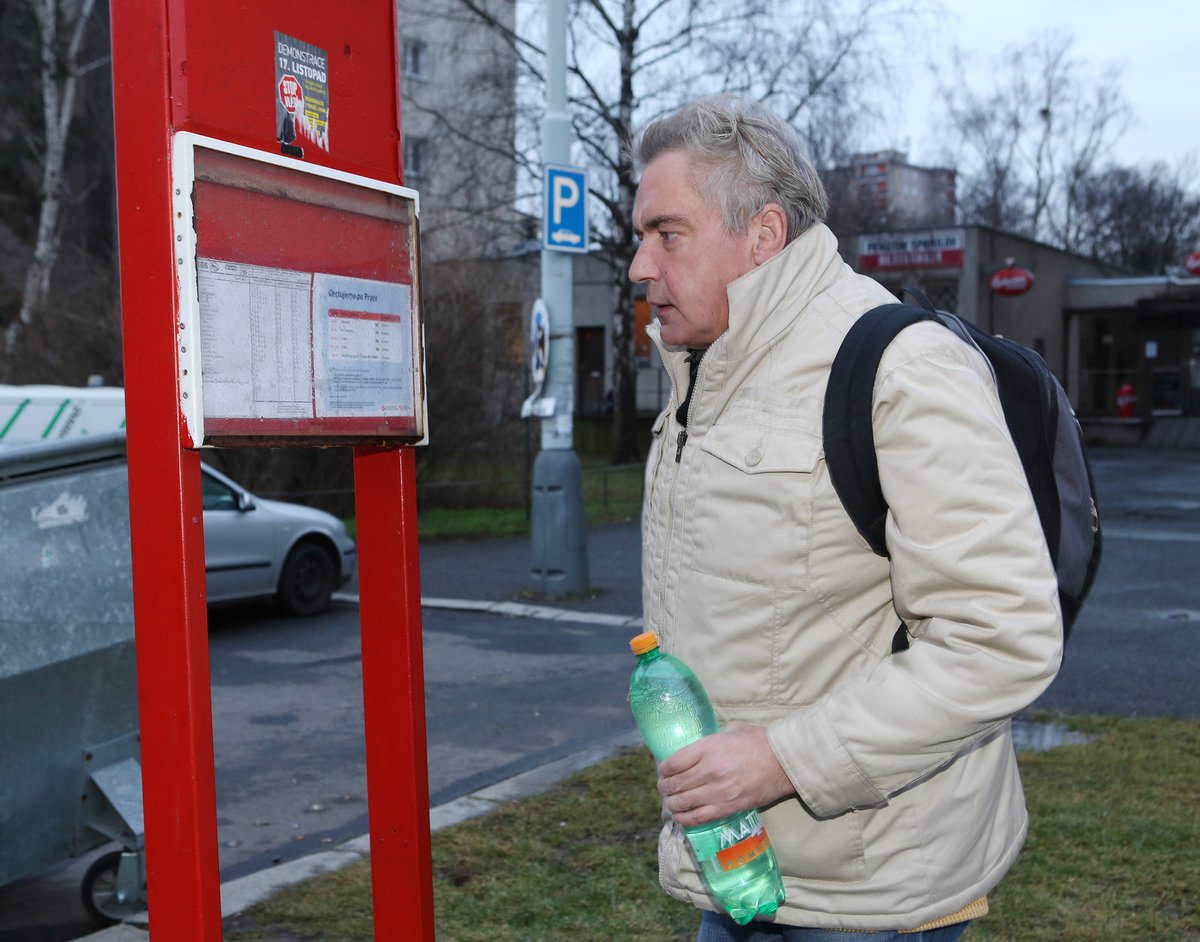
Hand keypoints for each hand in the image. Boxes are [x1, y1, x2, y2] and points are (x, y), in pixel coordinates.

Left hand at [656, 721, 793, 827]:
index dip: (663, 769)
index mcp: (708, 748)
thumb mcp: (730, 730)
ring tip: (670, 802)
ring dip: (671, 804)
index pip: (673, 763)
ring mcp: (718, 792)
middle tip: (664, 787)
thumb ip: (711, 739)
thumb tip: (698, 747)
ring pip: (683, 802)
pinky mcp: (727, 808)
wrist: (783, 762)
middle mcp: (709, 771)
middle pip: (675, 784)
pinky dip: (685, 819)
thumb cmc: (758, 741)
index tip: (662, 771)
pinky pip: (699, 817)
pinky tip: (679, 817)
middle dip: (664, 787)